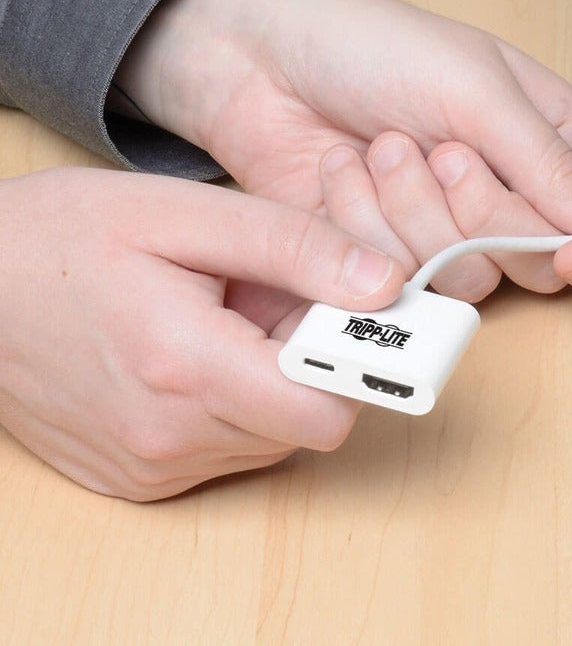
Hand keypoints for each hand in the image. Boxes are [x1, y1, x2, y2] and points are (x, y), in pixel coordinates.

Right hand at [0, 167, 404, 499]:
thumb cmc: (66, 236)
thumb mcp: (185, 215)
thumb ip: (294, 248)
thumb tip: (385, 282)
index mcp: (185, 368)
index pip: (328, 409)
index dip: (357, 360)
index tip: (356, 316)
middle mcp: (168, 439)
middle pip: (306, 422)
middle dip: (313, 360)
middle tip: (270, 298)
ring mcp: (149, 467)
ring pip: (271, 437)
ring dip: (273, 379)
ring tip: (223, 319)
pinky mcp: (136, 476)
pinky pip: (227, 448)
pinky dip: (235, 403)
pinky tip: (196, 350)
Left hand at [115, 0, 571, 302]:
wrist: (262, 59)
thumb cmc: (373, 47)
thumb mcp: (476, 88)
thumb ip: (552, 164)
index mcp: (548, 144)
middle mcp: (505, 197)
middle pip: (540, 265)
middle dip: (485, 215)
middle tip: (445, 153)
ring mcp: (445, 232)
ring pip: (468, 280)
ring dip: (416, 213)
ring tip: (383, 150)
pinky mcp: (387, 256)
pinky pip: (399, 281)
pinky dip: (366, 226)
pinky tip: (346, 175)